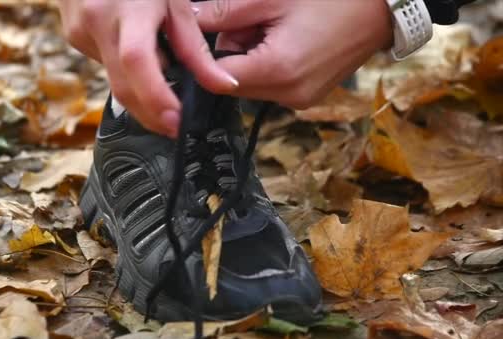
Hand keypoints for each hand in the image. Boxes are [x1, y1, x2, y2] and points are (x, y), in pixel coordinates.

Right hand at [57, 0, 237, 137]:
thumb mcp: (175, 2)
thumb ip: (196, 48)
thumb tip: (222, 84)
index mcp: (127, 8)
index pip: (138, 62)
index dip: (156, 98)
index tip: (176, 122)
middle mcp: (96, 21)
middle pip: (123, 85)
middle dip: (151, 113)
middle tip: (175, 125)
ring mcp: (79, 30)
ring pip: (114, 79)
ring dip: (140, 90)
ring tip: (162, 78)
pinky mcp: (73, 36)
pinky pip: (105, 65)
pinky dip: (126, 71)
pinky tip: (139, 54)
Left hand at [193, 0, 393, 108]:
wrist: (381, 8)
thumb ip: (224, 12)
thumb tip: (187, 19)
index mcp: (278, 71)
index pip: (216, 79)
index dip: (201, 57)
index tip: (199, 33)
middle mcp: (288, 95)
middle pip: (231, 82)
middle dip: (231, 50)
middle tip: (254, 19)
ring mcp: (299, 100)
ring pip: (249, 82)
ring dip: (249, 55)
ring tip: (275, 26)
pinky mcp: (306, 97)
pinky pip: (270, 84)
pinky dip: (267, 62)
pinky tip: (286, 38)